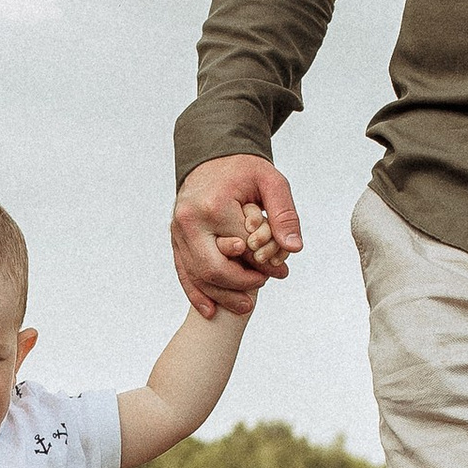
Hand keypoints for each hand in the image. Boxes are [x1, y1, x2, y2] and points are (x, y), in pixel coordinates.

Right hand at [172, 155, 300, 318]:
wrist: (210, 157)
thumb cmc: (243, 169)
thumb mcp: (271, 182)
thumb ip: (285, 214)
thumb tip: (293, 249)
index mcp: (214, 206)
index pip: (244, 249)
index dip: (265, 265)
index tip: (282, 272)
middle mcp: (190, 221)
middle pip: (214, 268)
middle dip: (241, 284)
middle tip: (262, 287)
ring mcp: (178, 231)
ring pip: (198, 274)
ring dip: (222, 294)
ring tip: (244, 305)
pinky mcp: (175, 238)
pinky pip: (183, 271)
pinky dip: (196, 292)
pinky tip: (210, 310)